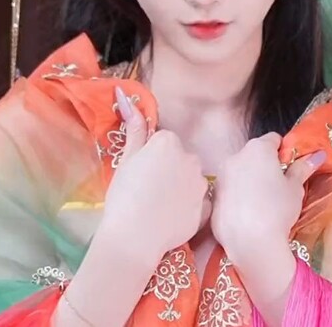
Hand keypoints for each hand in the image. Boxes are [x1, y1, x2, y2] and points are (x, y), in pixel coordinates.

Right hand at [100, 87, 208, 257]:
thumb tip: (124, 95)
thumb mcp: (126, 160)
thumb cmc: (124, 196)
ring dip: (180, 189)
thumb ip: (133, 129)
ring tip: (159, 207)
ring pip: (191, 180)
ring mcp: (201, 183)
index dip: (151, 158)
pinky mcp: (207, 207)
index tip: (141, 174)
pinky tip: (172, 218)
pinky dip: (189, 208)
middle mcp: (190, 157)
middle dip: (169, 171)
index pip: (164, 142)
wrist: (133, 237)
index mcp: (168, 142)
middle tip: (149, 191)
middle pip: (181, 159)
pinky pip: (199, 203)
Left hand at [210, 132, 325, 256]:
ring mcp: (221, 176)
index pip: (273, 139)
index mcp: (257, 149)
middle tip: (278, 185)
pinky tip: (248, 212)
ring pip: (239, 171)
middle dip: (265, 165)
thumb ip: (302, 169)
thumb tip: (318, 155)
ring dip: (250, 179)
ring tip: (262, 201)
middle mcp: (235, 156)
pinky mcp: (213, 196)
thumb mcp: (295, 188)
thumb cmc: (278, 209)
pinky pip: (229, 189)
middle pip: (254, 154)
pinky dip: (238, 195)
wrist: (250, 241)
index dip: (284, 151)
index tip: (289, 167)